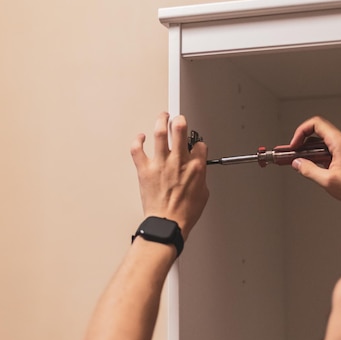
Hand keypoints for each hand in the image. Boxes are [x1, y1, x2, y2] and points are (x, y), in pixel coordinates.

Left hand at [130, 112, 208, 240]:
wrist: (168, 223)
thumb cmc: (184, 213)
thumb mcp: (203, 194)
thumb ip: (200, 178)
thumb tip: (198, 173)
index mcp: (195, 167)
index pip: (199, 145)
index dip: (197, 144)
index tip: (194, 146)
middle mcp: (178, 161)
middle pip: (180, 129)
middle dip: (180, 120)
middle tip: (178, 119)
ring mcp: (160, 163)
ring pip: (160, 133)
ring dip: (161, 121)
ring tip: (163, 117)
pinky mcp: (145, 169)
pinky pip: (138, 149)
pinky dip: (138, 140)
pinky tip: (141, 137)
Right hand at [289, 116, 340, 214]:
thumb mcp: (326, 180)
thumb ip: (308, 170)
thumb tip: (297, 163)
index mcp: (339, 142)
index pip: (316, 124)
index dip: (301, 131)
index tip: (294, 145)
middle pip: (317, 130)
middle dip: (302, 140)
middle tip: (293, 151)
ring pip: (320, 140)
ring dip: (307, 148)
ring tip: (299, 159)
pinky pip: (324, 149)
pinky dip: (314, 154)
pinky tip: (310, 165)